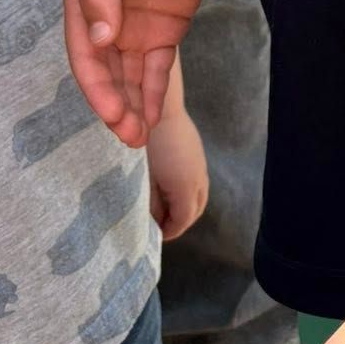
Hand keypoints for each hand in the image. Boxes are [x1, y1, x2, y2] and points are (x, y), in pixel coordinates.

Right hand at [63, 0, 225, 146]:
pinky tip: (155, 115)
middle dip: (114, 106)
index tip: (111, 113)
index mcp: (84, 4)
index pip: (85, 56)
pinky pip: (156, 69)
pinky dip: (154, 92)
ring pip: (129, 77)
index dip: (96, 88)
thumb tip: (98, 40)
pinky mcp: (164, 30)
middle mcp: (105, 21)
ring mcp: (135, 28)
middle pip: (105, 74)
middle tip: (129, 135)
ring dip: (132, 106)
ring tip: (140, 137)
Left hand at [146, 108, 208, 239]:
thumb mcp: (144, 178)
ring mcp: (201, 165)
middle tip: (161, 228)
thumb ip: (149, 203)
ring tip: (166, 210)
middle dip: (180, 223)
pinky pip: (199, 182)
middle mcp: (199, 179)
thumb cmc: (146, 144)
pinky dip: (188, 194)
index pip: (182, 220)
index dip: (169, 232)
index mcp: (185, 189)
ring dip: (186, 208)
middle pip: (196, 210)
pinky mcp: (197, 153)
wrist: (159, 107)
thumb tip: (152, 220)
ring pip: (200, 196)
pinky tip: (170, 189)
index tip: (153, 236)